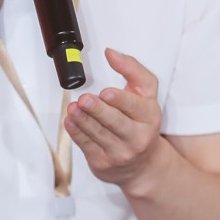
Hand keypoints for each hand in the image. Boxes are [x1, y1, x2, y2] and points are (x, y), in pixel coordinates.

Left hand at [65, 48, 163, 188]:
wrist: (144, 165)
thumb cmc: (142, 124)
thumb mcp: (146, 94)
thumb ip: (132, 69)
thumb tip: (112, 53)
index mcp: (148, 117)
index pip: (134, 107)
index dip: (120, 100)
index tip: (107, 93)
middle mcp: (137, 137)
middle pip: (116, 122)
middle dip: (98, 111)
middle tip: (85, 100)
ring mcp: (120, 152)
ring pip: (98, 134)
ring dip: (83, 120)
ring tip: (73, 108)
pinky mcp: (102, 162)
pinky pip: (87, 146)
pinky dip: (76, 132)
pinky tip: (70, 121)